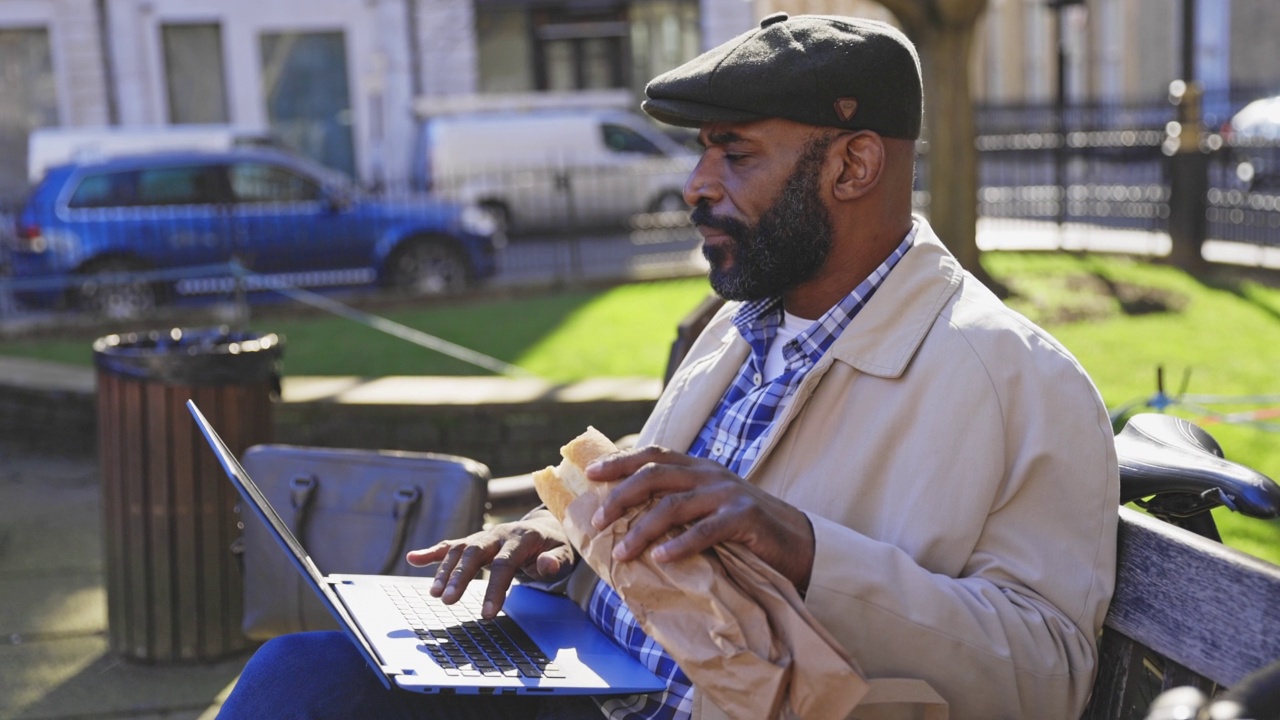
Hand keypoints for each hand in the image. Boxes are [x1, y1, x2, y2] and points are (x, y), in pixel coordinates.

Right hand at [406, 510, 573, 617]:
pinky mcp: (475, 541)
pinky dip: (432, 552)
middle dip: (460, 576)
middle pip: (475, 553)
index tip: (486, 614)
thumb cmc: (556, 546)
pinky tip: (413, 559)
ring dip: (445, 570)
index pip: (505, 564)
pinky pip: (451, 545)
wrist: (548, 527)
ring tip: (435, 594)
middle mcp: (499, 534)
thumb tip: (545, 566)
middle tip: (448, 601)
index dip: (495, 588)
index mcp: (522, 538)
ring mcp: (485, 536)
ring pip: (460, 550)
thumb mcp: (566, 554)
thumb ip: (556, 561)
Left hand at [587, 445, 814, 589]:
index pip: (653, 456)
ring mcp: (727, 494)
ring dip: (642, 529)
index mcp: (698, 468)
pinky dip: (680, 544)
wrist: (796, 543)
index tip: (591, 474)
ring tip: (622, 552)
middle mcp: (709, 475)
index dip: (620, 461)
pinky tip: (660, 557)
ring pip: (673, 506)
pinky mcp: (744, 518)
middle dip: (621, 496)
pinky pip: (705, 530)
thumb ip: (678, 506)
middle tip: (599, 521)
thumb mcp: (708, 509)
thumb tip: (627, 522)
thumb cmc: (744, 531)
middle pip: (655, 476)